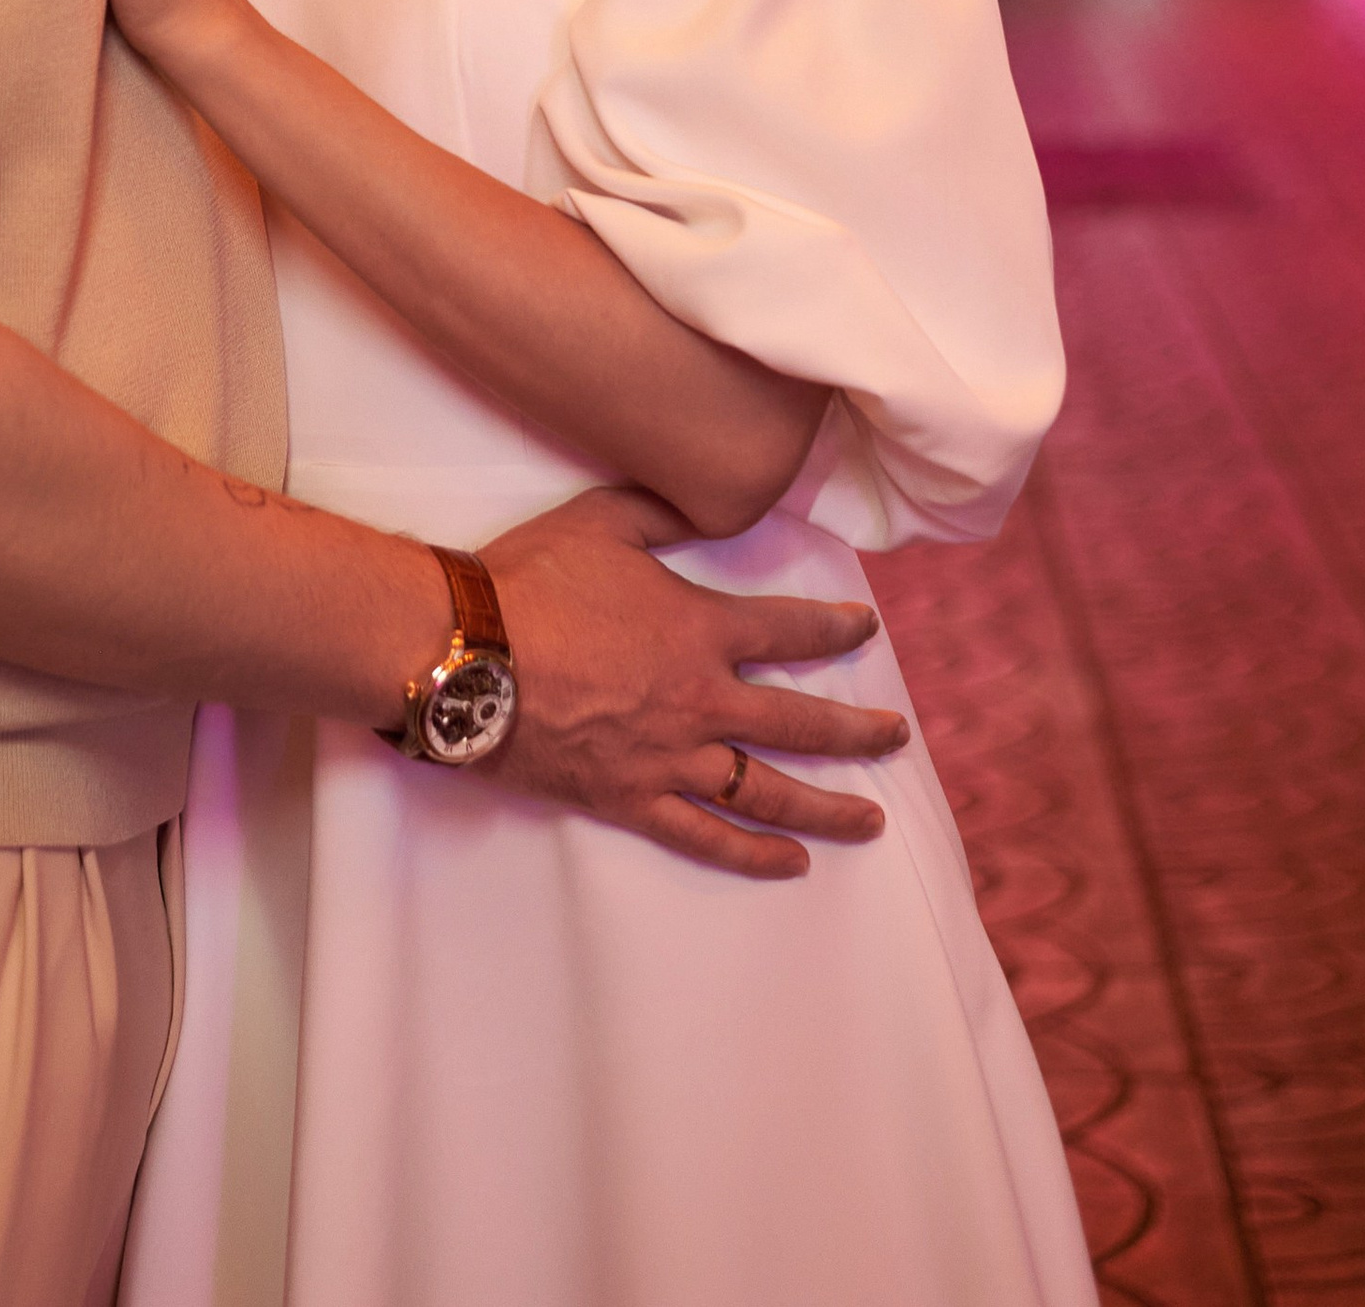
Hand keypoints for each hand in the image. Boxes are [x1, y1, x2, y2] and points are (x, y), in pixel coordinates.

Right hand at [480, 487, 904, 879]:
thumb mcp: (603, 520)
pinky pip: (705, 837)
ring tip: (870, 820)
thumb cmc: (532, 581)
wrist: (468, 654)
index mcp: (701, 629)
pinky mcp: (632, 799)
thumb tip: (709, 502)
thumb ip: (665, 512)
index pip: (790, 627)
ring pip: (768, 792)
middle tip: (896, 737)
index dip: (835, 627)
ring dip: (827, 807)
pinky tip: (790, 862)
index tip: (866, 631)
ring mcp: (671, 757)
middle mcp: (702, 699)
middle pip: (801, 722)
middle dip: (858, 731)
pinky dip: (752, 854)